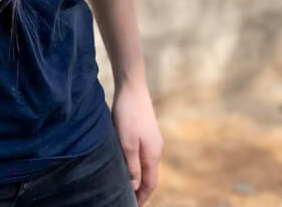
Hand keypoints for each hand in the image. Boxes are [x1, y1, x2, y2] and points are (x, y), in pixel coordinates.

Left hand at [113, 79, 162, 205]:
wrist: (131, 87)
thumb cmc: (128, 114)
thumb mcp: (127, 143)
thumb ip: (132, 166)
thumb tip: (134, 186)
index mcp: (153, 154)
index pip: (150, 183)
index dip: (142, 196)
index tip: (133, 205)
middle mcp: (156, 148)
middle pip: (150, 175)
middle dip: (141, 189)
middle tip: (128, 198)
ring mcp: (152, 139)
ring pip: (146, 164)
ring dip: (138, 176)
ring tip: (126, 184)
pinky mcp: (145, 130)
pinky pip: (142, 153)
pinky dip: (136, 163)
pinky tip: (126, 162)